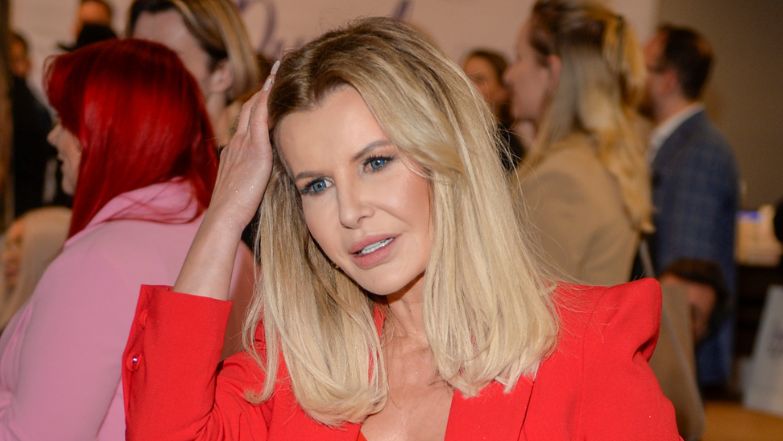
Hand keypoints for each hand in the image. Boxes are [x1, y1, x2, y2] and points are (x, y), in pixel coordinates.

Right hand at [207, 61, 279, 232]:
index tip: (270, 89)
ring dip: (267, 87)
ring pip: (255, 107)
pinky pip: (260, 117)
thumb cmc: (236, 211)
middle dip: (264, 87)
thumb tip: (271, 176)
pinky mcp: (254, 150)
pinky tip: (276, 87)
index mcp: (236, 151)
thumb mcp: (248, 188)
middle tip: (278, 69)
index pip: (249, 120)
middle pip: (250, 106)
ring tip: (280, 69)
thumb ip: (258, 176)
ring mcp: (244, 144)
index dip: (259, 103)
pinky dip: (267, 100)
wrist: (224, 217)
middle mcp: (237, 142)